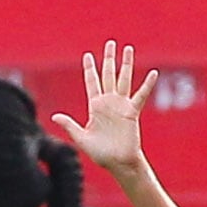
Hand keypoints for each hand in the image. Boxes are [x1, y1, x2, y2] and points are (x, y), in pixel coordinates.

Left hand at [49, 40, 157, 174]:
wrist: (118, 163)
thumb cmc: (100, 153)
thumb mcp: (81, 138)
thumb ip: (69, 125)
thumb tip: (54, 116)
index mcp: (95, 106)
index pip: (92, 82)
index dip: (90, 68)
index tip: (87, 55)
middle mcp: (108, 102)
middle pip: (108, 75)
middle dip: (108, 59)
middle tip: (110, 43)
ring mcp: (121, 106)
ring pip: (124, 79)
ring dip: (126, 64)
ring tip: (128, 49)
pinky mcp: (132, 112)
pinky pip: (141, 95)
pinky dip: (147, 85)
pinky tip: (152, 73)